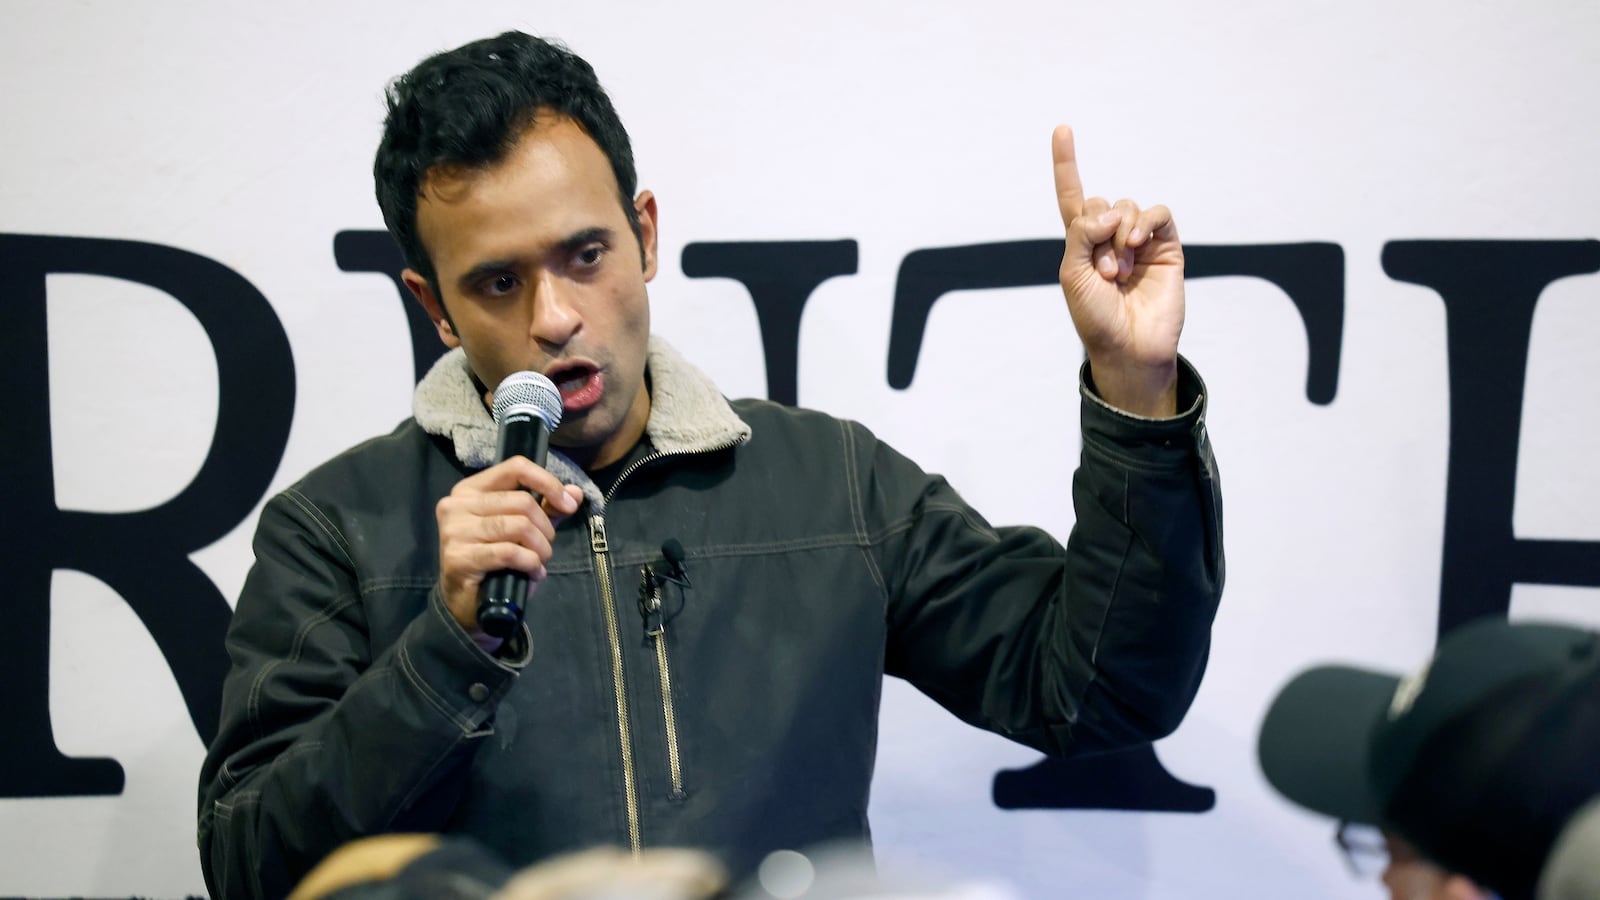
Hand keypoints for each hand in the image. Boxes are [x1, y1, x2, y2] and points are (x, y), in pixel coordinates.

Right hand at [435, 457, 583, 645]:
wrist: (466, 605)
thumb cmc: (495, 562)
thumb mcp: (522, 531)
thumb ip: (547, 509)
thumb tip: (575, 493)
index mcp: (470, 490)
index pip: (515, 467)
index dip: (548, 483)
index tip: (567, 504)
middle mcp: (457, 504)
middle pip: (522, 501)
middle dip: (546, 528)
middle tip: (546, 548)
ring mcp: (454, 531)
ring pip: (519, 526)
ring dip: (541, 548)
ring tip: (540, 561)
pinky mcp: (459, 557)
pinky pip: (511, 552)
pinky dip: (531, 563)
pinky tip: (533, 574)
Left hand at [1052, 125, 1184, 416]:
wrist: (1128, 347)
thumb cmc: (1095, 316)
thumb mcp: (1073, 273)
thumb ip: (1082, 233)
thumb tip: (1109, 211)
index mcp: (1081, 242)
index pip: (1073, 195)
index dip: (1067, 163)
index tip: (1062, 129)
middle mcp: (1110, 236)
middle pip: (1102, 202)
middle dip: (1097, 233)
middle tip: (1103, 272)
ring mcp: (1139, 240)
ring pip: (1127, 207)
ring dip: (1119, 237)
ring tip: (1120, 273)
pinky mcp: (1166, 246)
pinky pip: (1157, 213)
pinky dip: (1145, 222)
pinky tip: (1138, 244)